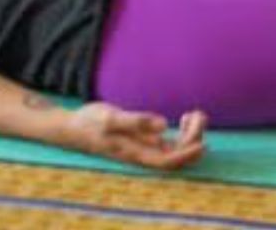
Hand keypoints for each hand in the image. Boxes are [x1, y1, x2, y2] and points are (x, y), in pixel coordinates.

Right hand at [62, 104, 206, 170]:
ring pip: (178, 149)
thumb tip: (162, 126)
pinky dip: (183, 132)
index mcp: (136, 153)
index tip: (202, 142)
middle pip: (177, 157)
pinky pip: (173, 143)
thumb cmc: (91, 122)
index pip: (167, 162)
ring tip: (195, 114)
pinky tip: (185, 117)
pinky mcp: (145, 142)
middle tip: (198, 114)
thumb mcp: (110, 117)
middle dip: (193, 138)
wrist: (73, 127)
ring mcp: (146, 149)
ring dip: (191, 135)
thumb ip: (136, 121)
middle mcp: (144, 155)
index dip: (186, 155)